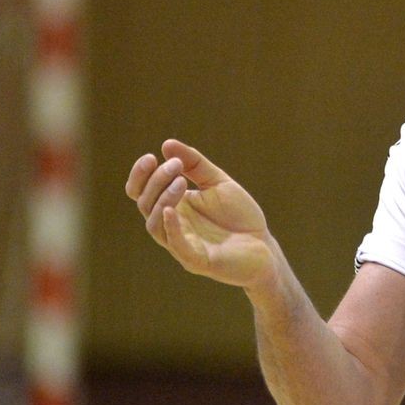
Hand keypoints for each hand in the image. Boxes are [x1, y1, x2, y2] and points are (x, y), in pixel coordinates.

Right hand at [124, 138, 278, 290]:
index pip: (141, 193)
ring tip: (181, 181)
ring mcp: (182, 245)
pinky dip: (170, 228)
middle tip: (176, 165)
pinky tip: (171, 210)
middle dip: (156, 182)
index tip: (151, 156)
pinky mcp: (197, 261)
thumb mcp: (218, 182)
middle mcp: (172, 226)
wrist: (265, 246)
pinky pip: (176, 245)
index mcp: (173, 207)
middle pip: (146, 204)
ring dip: (163, 200)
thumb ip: (195, 164)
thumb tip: (167, 144)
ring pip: (155, 225)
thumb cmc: (239, 216)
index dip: (140, 176)